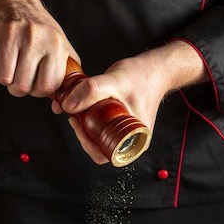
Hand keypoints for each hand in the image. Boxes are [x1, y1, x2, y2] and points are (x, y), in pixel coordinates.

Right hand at [0, 0, 79, 96]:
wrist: (16, 2)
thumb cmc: (40, 30)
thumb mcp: (63, 45)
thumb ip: (68, 72)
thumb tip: (65, 99)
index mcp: (55, 45)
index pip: (46, 86)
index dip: (39, 92)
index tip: (36, 85)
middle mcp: (34, 39)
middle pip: (22, 86)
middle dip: (19, 88)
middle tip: (20, 78)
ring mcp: (11, 35)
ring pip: (3, 79)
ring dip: (5, 79)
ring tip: (10, 68)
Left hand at [53, 41, 208, 163]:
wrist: (155, 68)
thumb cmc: (142, 76)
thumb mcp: (115, 81)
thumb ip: (91, 91)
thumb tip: (68, 106)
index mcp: (135, 139)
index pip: (103, 154)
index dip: (86, 143)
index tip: (77, 123)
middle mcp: (132, 140)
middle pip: (99, 147)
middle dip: (82, 132)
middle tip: (74, 114)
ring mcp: (127, 133)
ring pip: (99, 138)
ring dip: (84, 125)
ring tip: (78, 109)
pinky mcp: (122, 124)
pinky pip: (103, 129)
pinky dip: (91, 119)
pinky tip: (85, 107)